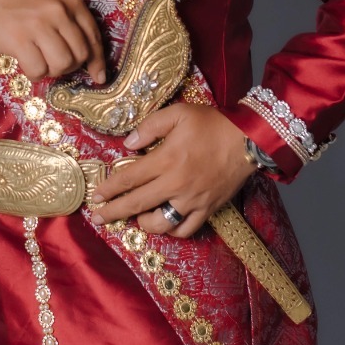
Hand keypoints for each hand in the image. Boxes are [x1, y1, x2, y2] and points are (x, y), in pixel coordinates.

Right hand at [0, 0, 106, 84]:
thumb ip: (71, 20)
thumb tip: (91, 59)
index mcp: (70, 0)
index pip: (93, 37)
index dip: (97, 61)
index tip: (98, 76)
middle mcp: (58, 10)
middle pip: (80, 55)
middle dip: (70, 66)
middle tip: (55, 63)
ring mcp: (38, 24)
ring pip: (62, 64)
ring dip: (52, 70)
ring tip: (40, 60)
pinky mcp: (19, 39)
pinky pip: (38, 69)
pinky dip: (35, 73)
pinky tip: (27, 63)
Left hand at [90, 102, 251, 237]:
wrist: (249, 139)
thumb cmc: (212, 123)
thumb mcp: (178, 113)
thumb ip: (150, 127)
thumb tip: (128, 144)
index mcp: (166, 160)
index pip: (129, 179)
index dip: (109, 189)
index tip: (96, 195)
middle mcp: (176, 184)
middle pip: (137, 204)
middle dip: (114, 212)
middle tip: (98, 218)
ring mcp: (193, 200)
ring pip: (162, 224)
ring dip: (144, 224)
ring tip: (136, 220)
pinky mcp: (209, 209)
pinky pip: (187, 229)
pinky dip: (173, 230)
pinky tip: (166, 225)